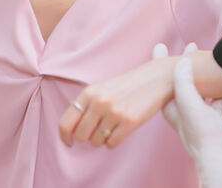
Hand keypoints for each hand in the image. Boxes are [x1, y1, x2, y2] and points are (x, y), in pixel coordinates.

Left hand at [58, 54, 174, 147]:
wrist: (156, 78)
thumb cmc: (128, 85)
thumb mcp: (102, 88)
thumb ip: (86, 105)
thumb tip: (71, 130)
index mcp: (89, 93)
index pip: (66, 122)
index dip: (65, 136)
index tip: (69, 142)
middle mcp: (99, 102)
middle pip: (81, 135)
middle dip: (87, 137)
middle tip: (97, 131)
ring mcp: (114, 112)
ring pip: (97, 141)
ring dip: (102, 139)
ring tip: (112, 127)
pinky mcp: (129, 122)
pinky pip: (112, 143)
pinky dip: (114, 142)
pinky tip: (120, 131)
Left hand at [155, 43, 221, 187]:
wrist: (220, 154)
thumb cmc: (201, 133)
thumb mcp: (188, 102)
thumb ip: (183, 81)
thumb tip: (183, 61)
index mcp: (171, 105)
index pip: (161, 79)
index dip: (160, 61)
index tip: (161, 46)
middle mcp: (182, 109)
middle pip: (180, 80)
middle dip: (184, 64)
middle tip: (190, 47)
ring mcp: (198, 114)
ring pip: (197, 88)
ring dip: (200, 75)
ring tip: (205, 60)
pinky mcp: (213, 118)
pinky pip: (214, 99)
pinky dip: (217, 90)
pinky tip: (221, 83)